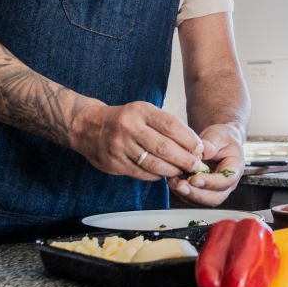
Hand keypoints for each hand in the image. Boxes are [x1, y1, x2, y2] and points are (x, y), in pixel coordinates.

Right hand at [71, 100, 203, 179]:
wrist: (87, 126)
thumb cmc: (124, 119)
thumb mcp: (143, 111)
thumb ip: (165, 124)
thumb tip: (193, 144)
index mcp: (140, 111)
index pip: (170, 126)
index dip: (188, 139)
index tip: (200, 149)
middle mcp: (129, 128)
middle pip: (163, 147)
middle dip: (184, 159)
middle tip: (196, 165)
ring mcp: (120, 147)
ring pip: (153, 164)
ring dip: (172, 170)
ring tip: (182, 172)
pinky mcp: (114, 163)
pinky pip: (141, 173)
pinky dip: (155, 176)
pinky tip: (163, 174)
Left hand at [167, 123, 244, 205]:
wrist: (219, 141)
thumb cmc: (222, 138)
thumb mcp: (218, 135)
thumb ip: (211, 144)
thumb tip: (201, 152)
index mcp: (235, 168)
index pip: (225, 181)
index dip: (210, 182)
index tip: (194, 178)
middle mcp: (227, 183)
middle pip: (214, 197)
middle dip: (196, 194)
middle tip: (181, 186)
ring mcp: (214, 189)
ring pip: (202, 201)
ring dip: (186, 194)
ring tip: (173, 182)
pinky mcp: (202, 190)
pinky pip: (192, 197)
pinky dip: (181, 192)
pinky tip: (173, 181)